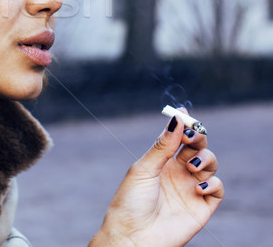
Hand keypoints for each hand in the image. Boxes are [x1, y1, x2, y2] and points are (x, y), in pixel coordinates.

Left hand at [89, 114, 223, 246]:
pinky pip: (217, 188)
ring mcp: (190, 187)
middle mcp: (177, 171)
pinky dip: (213, 183)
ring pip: (209, 163)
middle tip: (191, 136)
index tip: (185, 114)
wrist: (133, 235)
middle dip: (197, 137)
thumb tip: (176, 120)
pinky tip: (197, 186)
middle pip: (196, 146)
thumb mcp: (144, 169)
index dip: (183, 124)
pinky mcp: (201, 206)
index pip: (177, 137)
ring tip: (190, 167)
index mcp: (161, 160)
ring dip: (205, 158)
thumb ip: (162, 146)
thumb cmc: (131, 202)